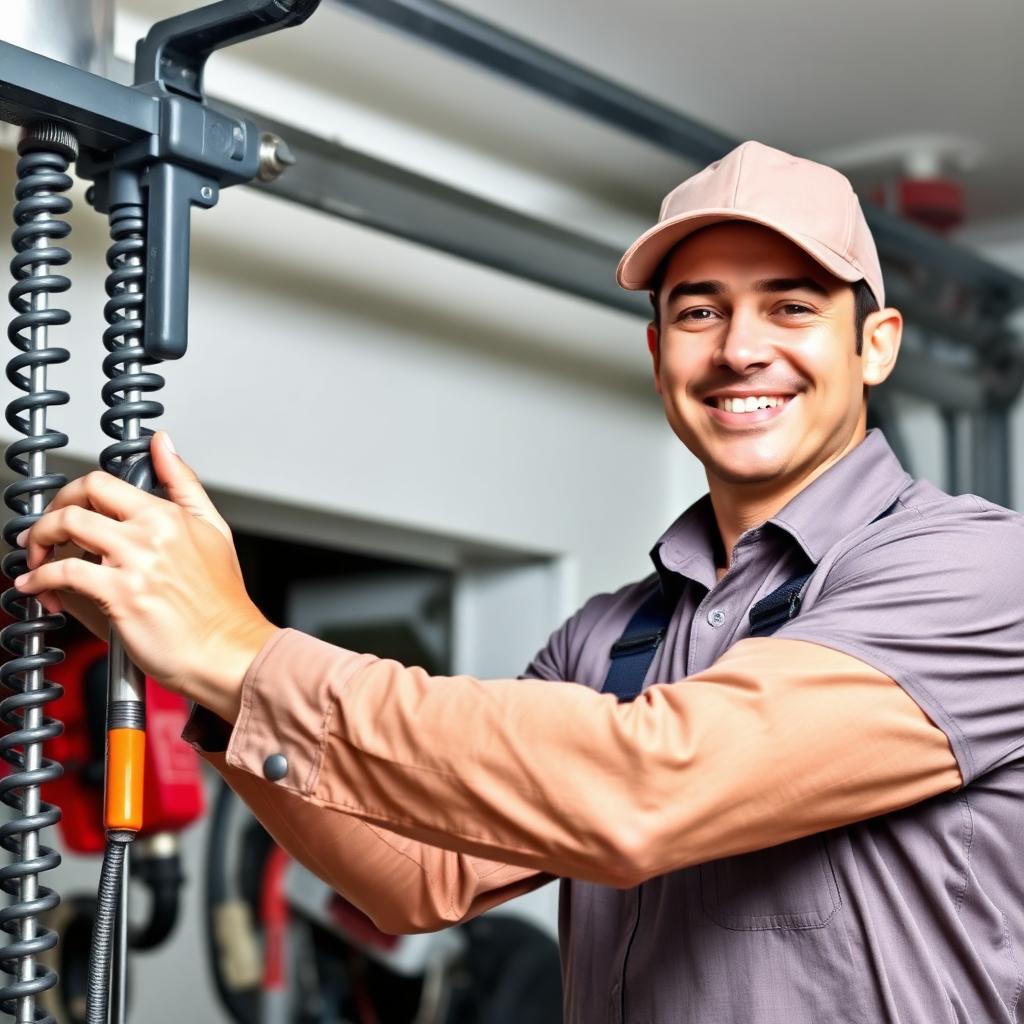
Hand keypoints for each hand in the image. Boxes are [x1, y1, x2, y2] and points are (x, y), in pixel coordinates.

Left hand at [14, 432, 277, 721]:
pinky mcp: (120, 594)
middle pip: (81, 497)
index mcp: (170, 514)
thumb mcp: (214, 530)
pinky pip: (64, 573)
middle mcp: (152, 532)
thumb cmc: (222, 603)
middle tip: (40, 532)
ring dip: (38, 543)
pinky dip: (40, 580)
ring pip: (67, 527)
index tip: (65, 509)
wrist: (228, 651)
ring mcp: (136, 562)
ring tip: (34, 562)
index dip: (75, 493)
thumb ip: (183, 483)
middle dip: (49, 511)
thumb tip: (163, 443)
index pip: (106, 482)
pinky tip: (38, 589)